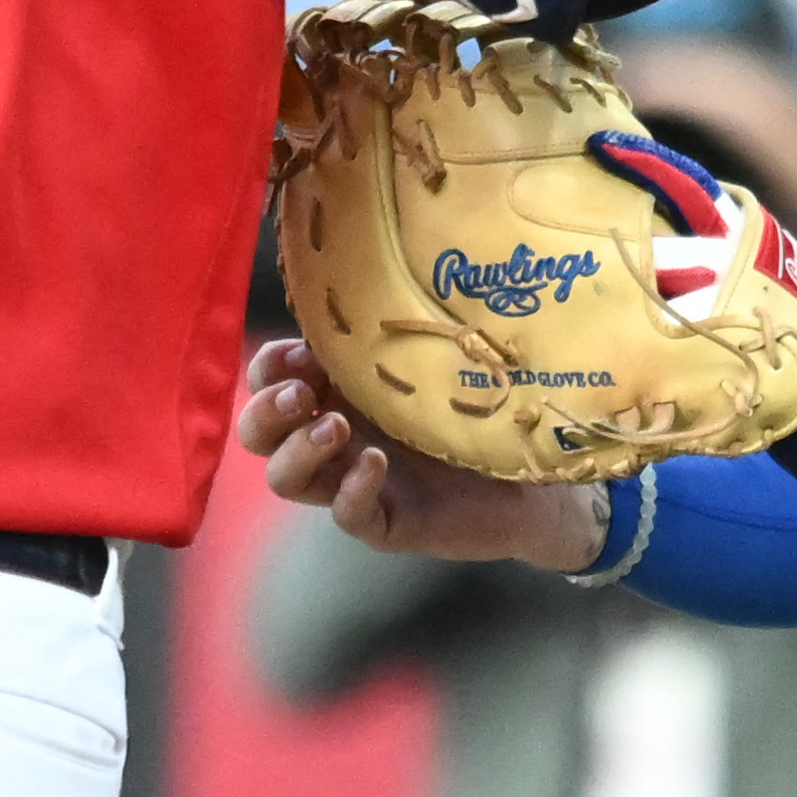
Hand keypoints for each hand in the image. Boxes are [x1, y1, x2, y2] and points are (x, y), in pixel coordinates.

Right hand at [235, 339, 610, 570]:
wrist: (538, 472)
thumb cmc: (482, 405)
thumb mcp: (434, 357)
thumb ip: (395, 332)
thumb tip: (365, 275)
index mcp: (336, 390)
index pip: (268, 380)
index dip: (267, 368)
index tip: (300, 353)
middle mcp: (335, 437)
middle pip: (258, 434)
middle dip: (264, 412)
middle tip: (299, 396)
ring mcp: (354, 481)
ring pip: (286, 479)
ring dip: (298, 451)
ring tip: (336, 428)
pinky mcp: (385, 521)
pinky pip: (348, 514)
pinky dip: (352, 490)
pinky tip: (376, 464)